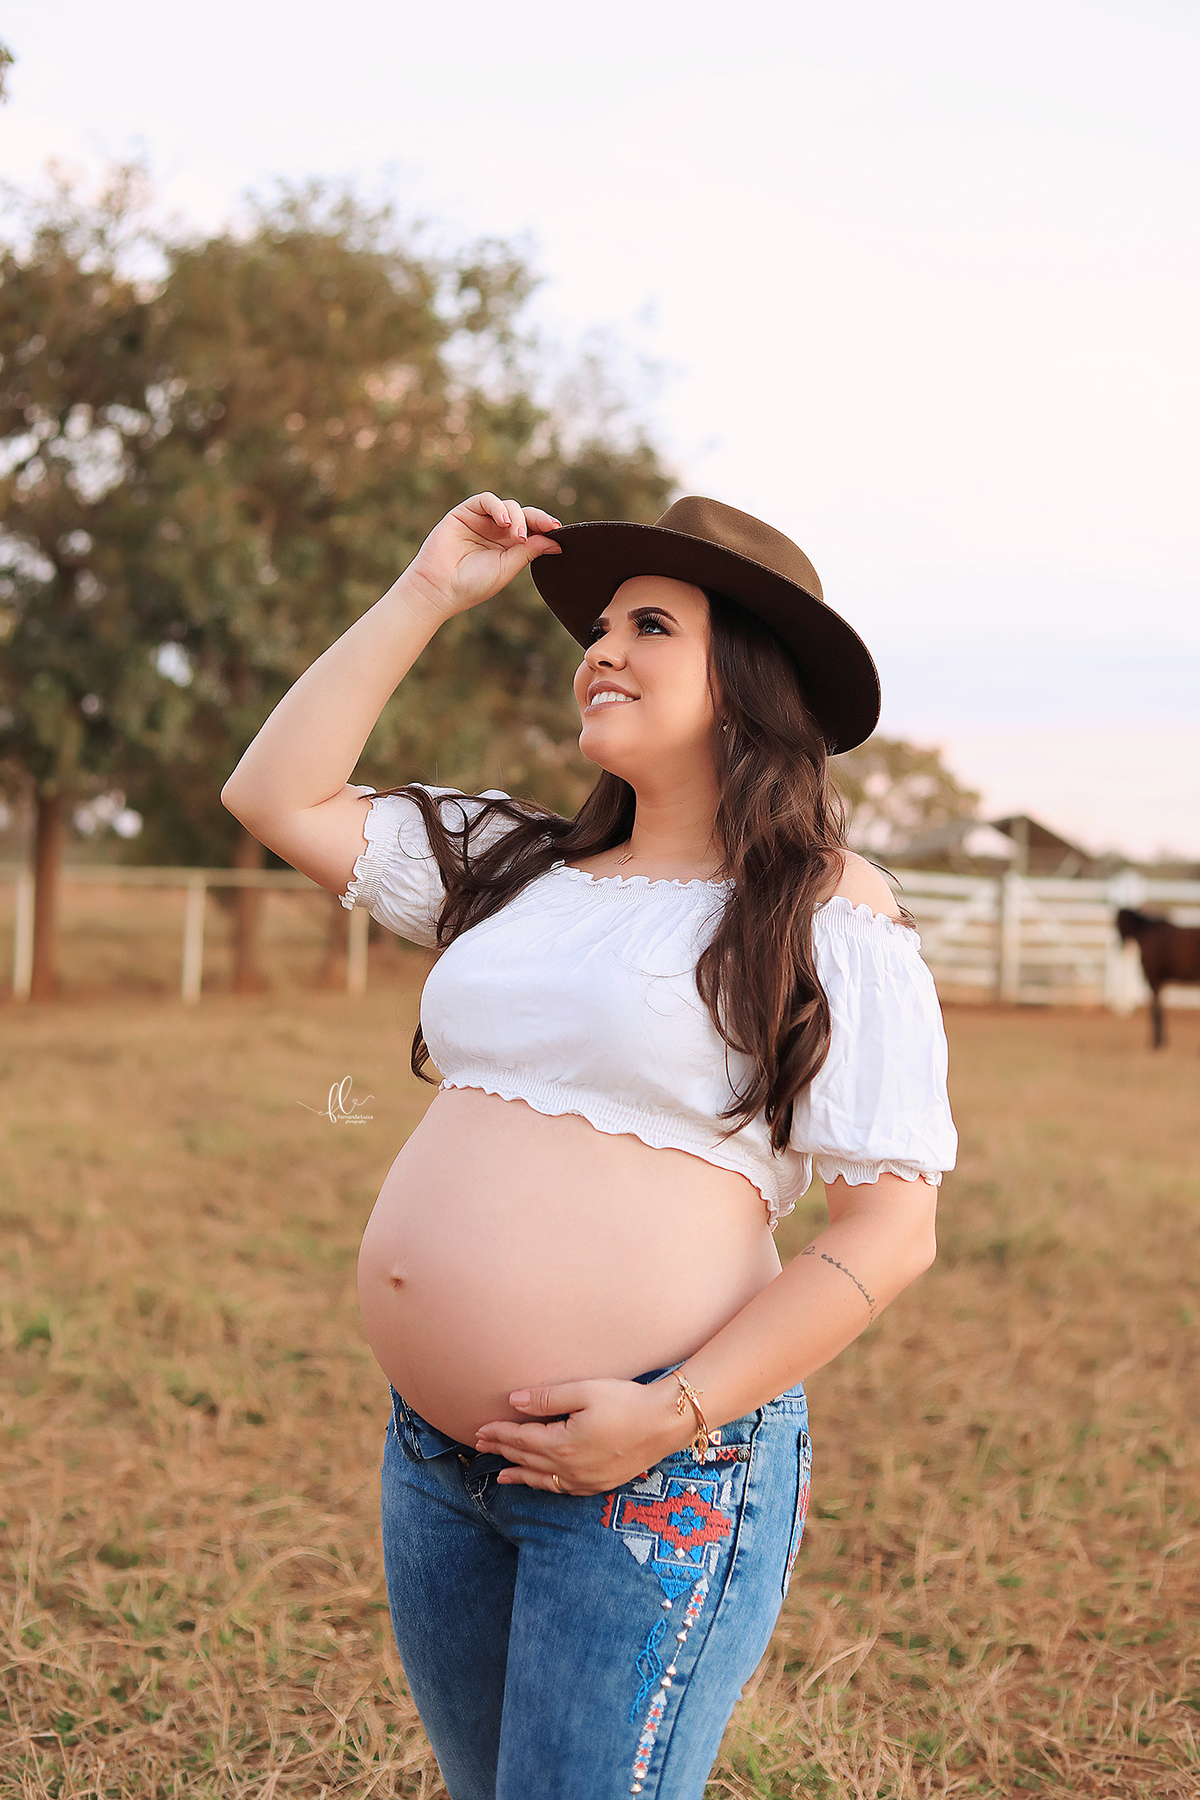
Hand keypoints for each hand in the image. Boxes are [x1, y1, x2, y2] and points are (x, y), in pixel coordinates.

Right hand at [403, 493, 561, 619]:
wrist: (440, 588)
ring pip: (507, 506)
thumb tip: (556, 542)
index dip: (545, 526)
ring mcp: (480, 521)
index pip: (531, 529)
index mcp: (507, 547)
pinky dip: (498, 507)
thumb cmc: (472, 584)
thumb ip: (529, 551)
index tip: (558, 529)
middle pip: (522, 514)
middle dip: (536, 519)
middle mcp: (495, 532)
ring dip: (517, 516)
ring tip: (518, 535)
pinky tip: (503, 521)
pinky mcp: (464, 513)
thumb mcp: (507, 567)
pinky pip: (486, 500)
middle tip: (546, 528)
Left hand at [473, 1377, 687, 1495]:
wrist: (665, 1423)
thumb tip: (515, 1401)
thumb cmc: (626, 1401)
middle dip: (502, 1452)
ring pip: (542, 1480)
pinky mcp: (599, 1485)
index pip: (521, 1439)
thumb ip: (547, 1398)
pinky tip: (541, 1483)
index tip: (480, 1430)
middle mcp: (569, 1468)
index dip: (499, 1434)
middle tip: (480, 1447)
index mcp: (562, 1444)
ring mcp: (585, 1480)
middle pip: (527, 1459)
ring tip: (500, 1475)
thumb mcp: (585, 1391)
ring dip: (519, 1474)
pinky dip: (544, 1486)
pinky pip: (562, 1490)